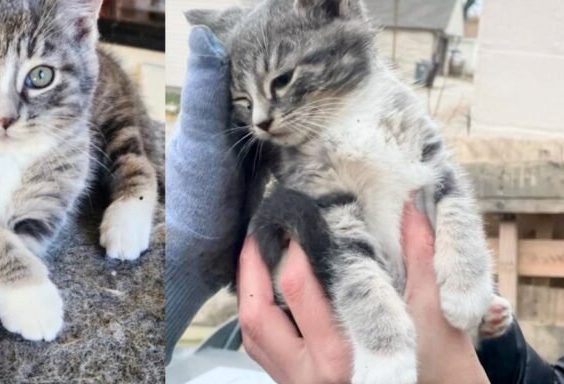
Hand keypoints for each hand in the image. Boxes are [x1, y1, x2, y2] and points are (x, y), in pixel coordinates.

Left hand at [237, 199, 490, 383]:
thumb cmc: (439, 365)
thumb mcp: (433, 313)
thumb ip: (419, 257)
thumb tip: (411, 207)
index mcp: (341, 355)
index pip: (298, 288)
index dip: (293, 247)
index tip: (299, 218)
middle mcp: (310, 373)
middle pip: (257, 312)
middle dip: (251, 267)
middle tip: (259, 231)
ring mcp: (297, 382)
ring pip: (251, 333)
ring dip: (247, 292)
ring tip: (256, 255)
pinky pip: (260, 348)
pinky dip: (256, 316)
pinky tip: (264, 290)